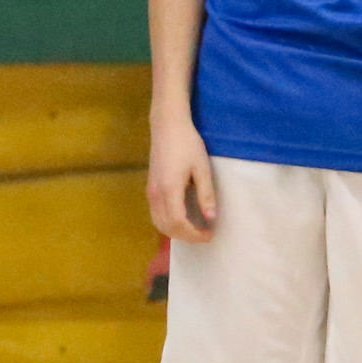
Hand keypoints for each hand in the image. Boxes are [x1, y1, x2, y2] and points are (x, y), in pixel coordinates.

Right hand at [146, 121, 221, 241]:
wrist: (167, 126)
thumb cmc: (187, 144)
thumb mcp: (202, 168)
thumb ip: (205, 194)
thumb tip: (211, 217)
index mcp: (170, 189)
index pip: (178, 222)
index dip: (193, 234)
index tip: (209, 234)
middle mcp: (156, 194)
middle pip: (166, 226)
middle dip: (185, 236)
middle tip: (204, 235)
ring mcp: (151, 191)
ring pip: (158, 222)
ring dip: (175, 231)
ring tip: (194, 229)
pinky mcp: (150, 188)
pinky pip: (156, 214)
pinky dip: (168, 223)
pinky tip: (182, 219)